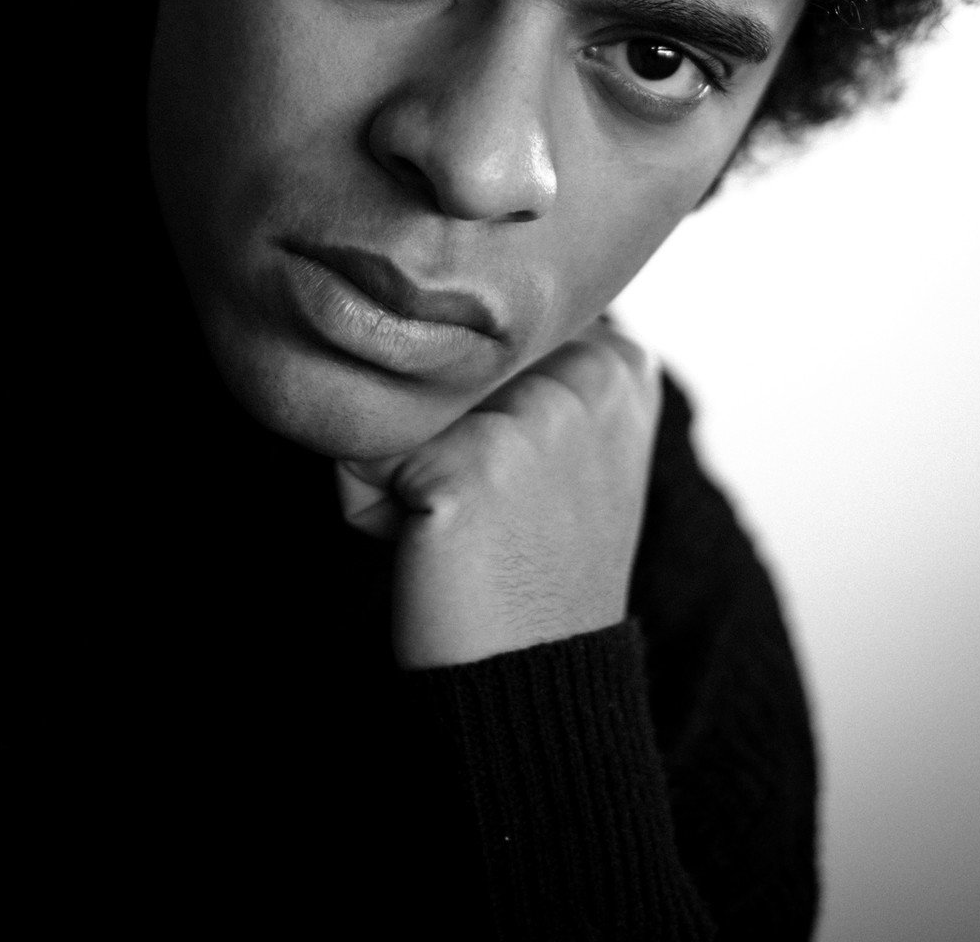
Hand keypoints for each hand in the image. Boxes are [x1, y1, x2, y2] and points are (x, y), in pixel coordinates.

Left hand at [335, 316, 661, 668]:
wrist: (527, 676)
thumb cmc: (526, 559)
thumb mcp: (566, 444)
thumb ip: (528, 365)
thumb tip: (427, 302)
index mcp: (620, 358)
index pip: (485, 324)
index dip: (472, 392)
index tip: (506, 468)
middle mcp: (590, 370)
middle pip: (440, 349)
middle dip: (432, 417)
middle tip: (476, 503)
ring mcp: (536, 413)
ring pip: (397, 390)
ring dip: (396, 455)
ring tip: (451, 520)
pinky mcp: (472, 464)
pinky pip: (358, 449)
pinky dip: (366, 505)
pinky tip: (424, 544)